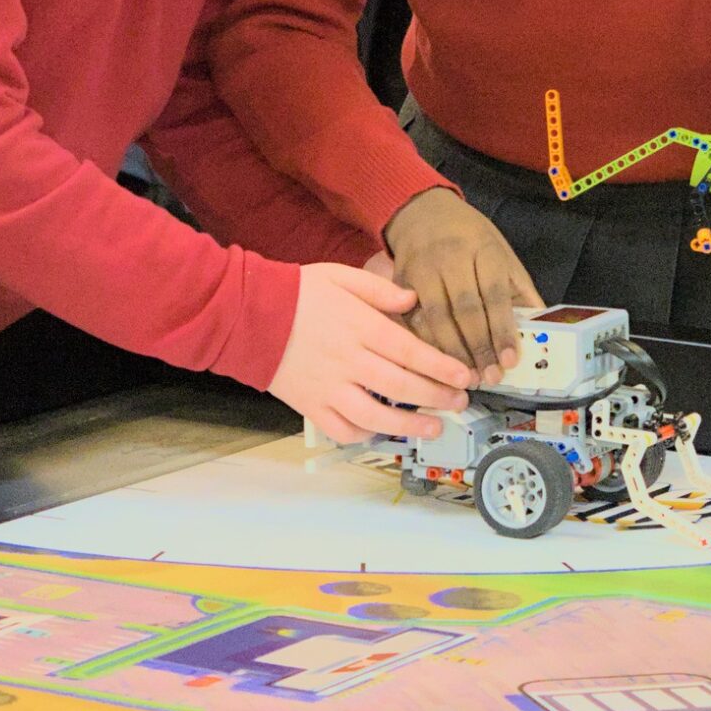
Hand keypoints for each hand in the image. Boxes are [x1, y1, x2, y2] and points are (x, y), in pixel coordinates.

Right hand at [268, 261, 473, 443]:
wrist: (246, 315)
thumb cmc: (295, 293)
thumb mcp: (339, 276)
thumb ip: (378, 289)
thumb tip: (412, 300)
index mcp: (359, 327)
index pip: (411, 351)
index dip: (442, 367)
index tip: (464, 376)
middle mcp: (348, 361)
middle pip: (402, 386)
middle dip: (437, 397)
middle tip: (459, 402)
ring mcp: (328, 387)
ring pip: (376, 415)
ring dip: (409, 425)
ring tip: (433, 427)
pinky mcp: (310, 405)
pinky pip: (341, 429)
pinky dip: (364, 434)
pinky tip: (381, 430)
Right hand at [381, 188, 542, 383]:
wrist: (421, 211)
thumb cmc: (470, 238)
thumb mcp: (502, 253)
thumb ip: (518, 291)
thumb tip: (539, 331)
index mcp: (483, 249)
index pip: (494, 294)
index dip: (502, 329)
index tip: (510, 361)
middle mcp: (451, 257)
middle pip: (465, 309)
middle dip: (479, 348)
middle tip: (489, 378)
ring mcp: (421, 269)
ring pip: (435, 318)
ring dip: (451, 353)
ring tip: (465, 379)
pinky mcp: (398, 281)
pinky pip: (411, 319)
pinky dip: (424, 345)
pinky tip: (435, 366)